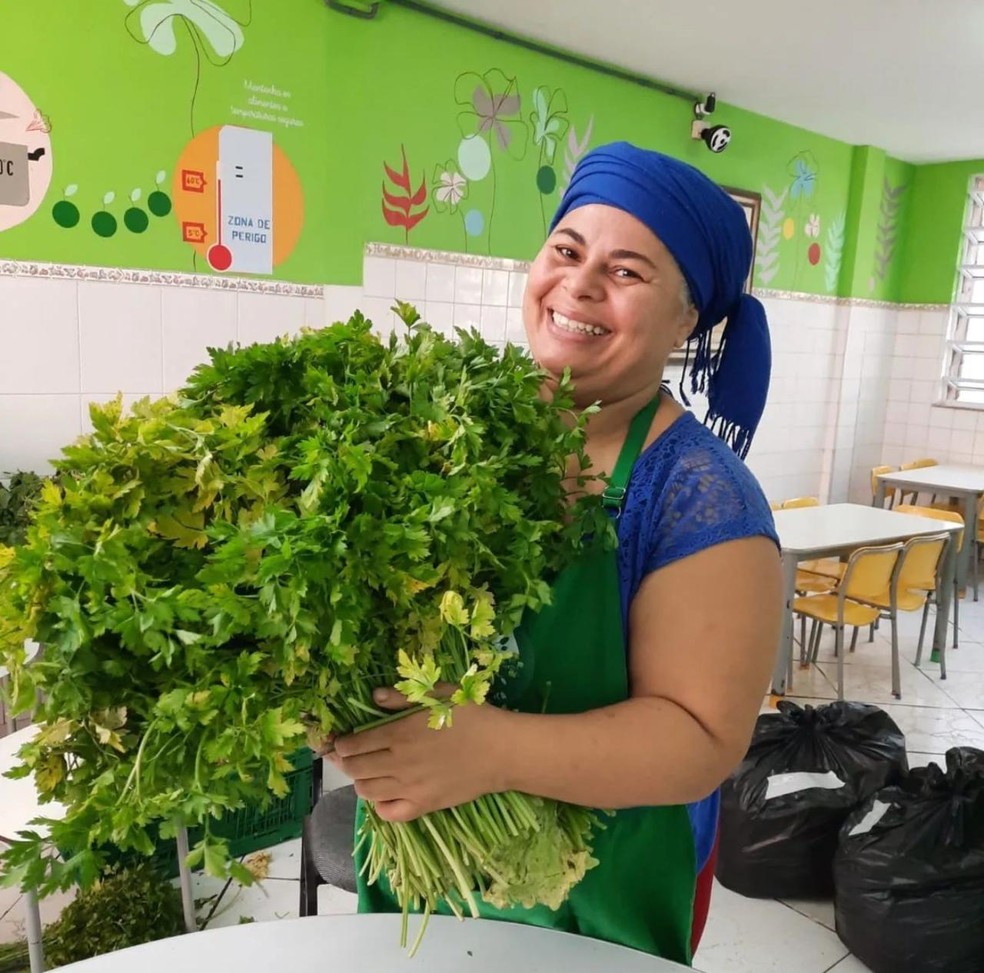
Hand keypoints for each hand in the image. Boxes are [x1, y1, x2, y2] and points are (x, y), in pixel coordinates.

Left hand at [330, 685, 507, 822]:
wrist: (502, 751)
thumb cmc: (472, 717)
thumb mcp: (440, 694)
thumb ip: (403, 696)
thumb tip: (374, 697)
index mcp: (399, 733)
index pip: (353, 745)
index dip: (342, 743)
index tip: (343, 739)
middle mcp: (398, 763)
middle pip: (355, 769)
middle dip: (346, 761)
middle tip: (351, 755)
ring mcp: (410, 788)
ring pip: (367, 792)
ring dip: (361, 781)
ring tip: (369, 771)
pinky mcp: (423, 806)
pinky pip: (388, 814)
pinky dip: (380, 805)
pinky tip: (386, 793)